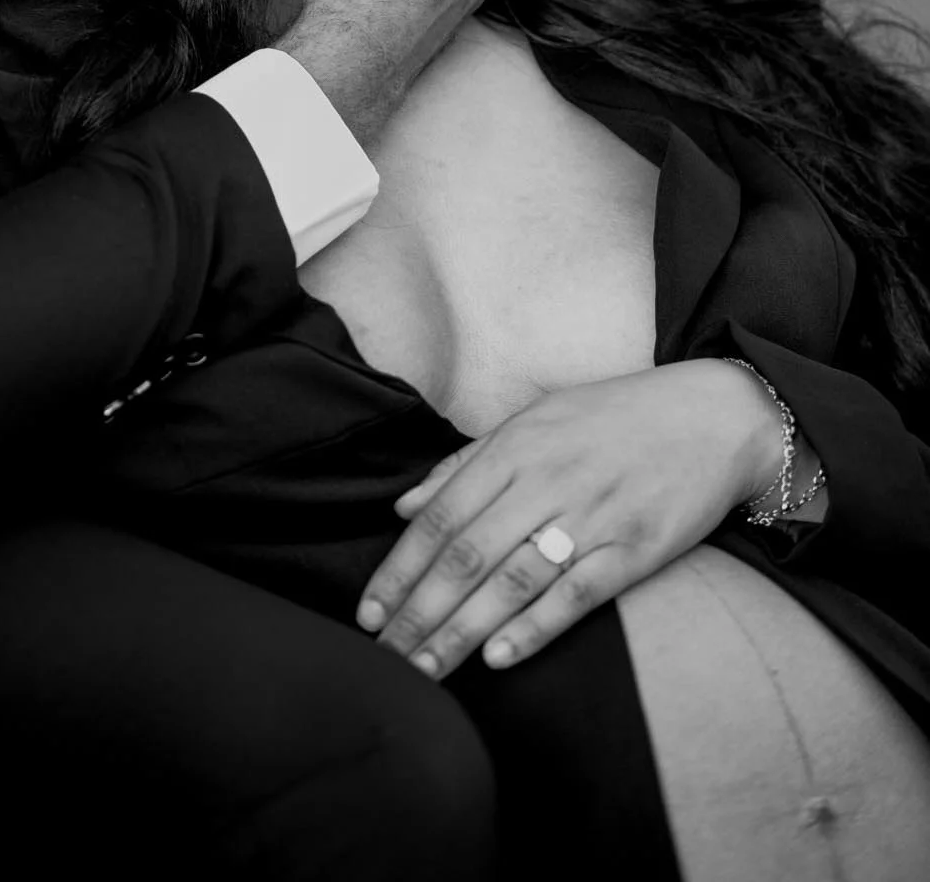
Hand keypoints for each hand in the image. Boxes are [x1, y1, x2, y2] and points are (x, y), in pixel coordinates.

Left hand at [355, 360, 785, 680]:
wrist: (715, 416)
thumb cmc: (616, 417)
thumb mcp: (536, 419)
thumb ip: (468, 462)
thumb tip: (405, 504)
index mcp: (516, 446)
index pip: (440, 515)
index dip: (400, 567)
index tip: (369, 611)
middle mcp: (547, 480)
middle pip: (467, 554)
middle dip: (419, 610)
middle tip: (384, 657)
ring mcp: (592, 516)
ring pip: (512, 580)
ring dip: (462, 630)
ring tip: (426, 669)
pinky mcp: (636, 549)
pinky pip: (576, 594)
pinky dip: (534, 627)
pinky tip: (498, 656)